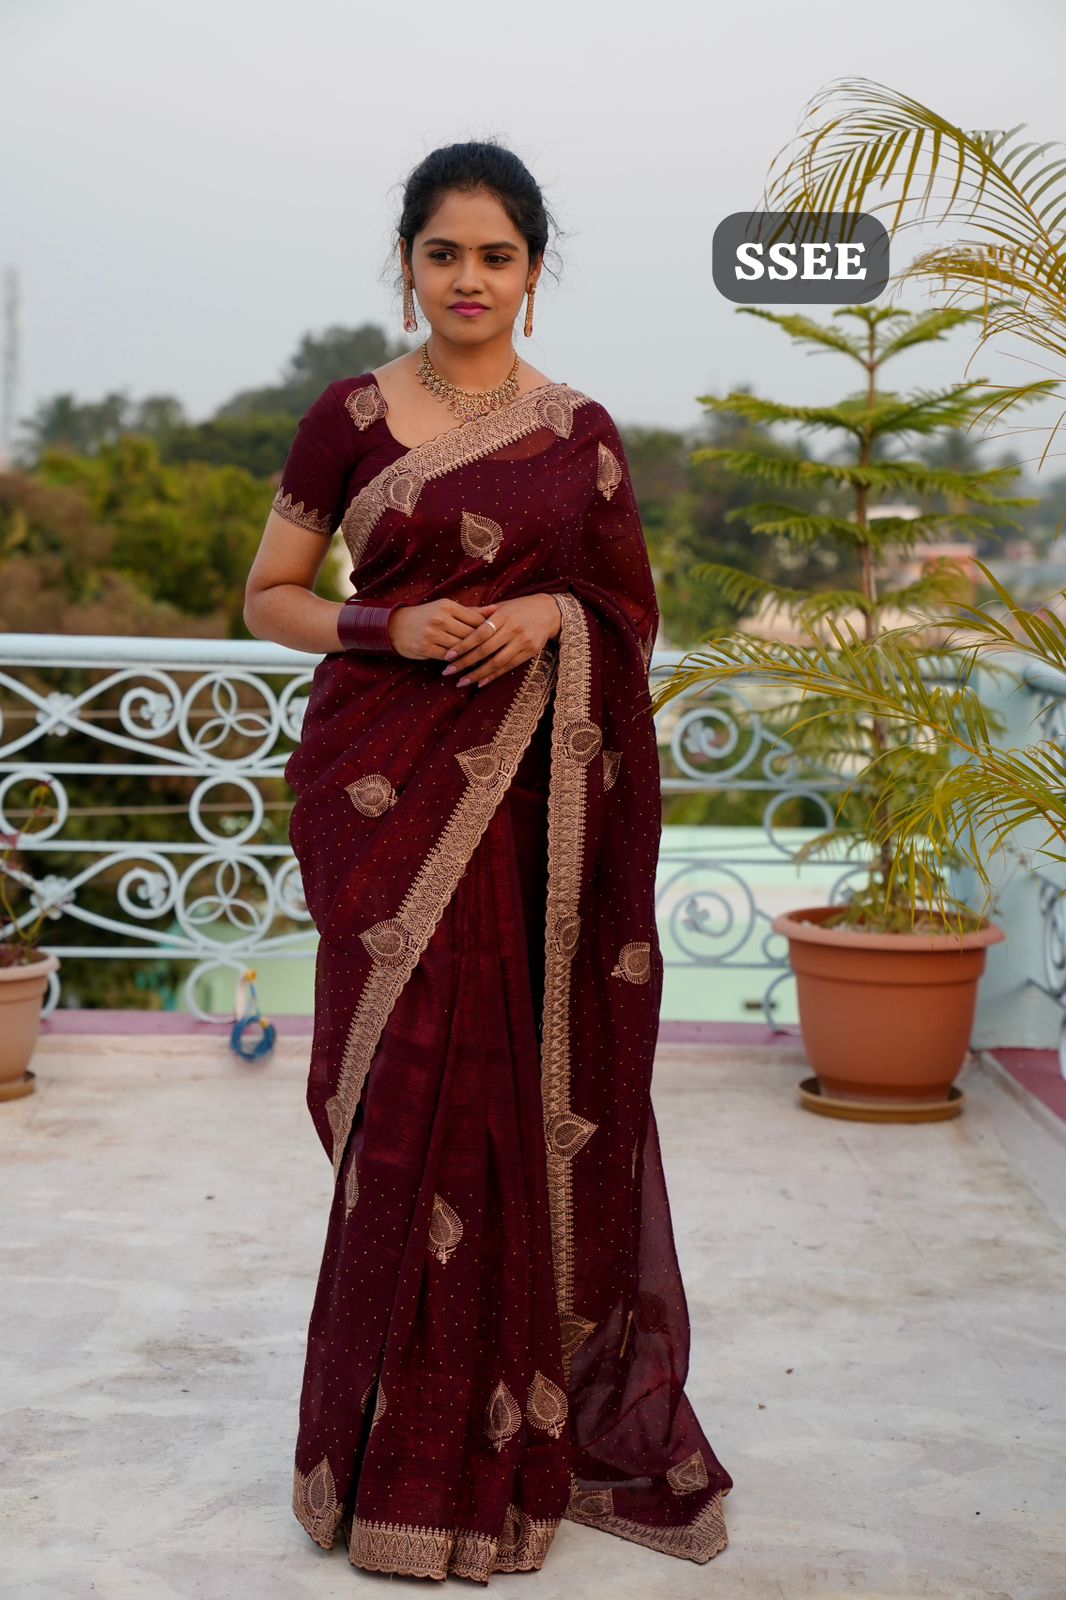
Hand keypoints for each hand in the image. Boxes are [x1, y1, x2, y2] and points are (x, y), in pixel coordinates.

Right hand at [389, 598, 499, 660]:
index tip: (501, 638)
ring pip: (460, 648)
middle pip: (470, 634)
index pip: (475, 619)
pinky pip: (447, 657)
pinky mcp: (426, 648)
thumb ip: (471, 611)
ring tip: (486, 662)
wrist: (396, 626)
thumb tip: (496, 610)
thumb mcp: (446, 608)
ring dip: (473, 656)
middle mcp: (440, 618)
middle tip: (499, 653)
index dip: (489, 630)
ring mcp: (432, 634)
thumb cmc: (427, 615)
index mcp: (447, 606)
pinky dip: (458, 662)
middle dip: (484, 645)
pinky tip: (467, 666)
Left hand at [440, 594, 561, 687]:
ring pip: (496, 662)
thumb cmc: (520, 608)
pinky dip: (493, 676)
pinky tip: (480, 682)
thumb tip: (458, 616)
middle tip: (448, 672)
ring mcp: (523, 642)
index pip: (479, 633)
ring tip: (461, 682)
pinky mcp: (529, 652)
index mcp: (503, 616)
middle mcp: (513, 629)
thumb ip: (481, 613)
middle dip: (465, 663)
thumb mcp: (502, 606)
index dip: (463, 645)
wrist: (550, 612)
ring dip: (477, 674)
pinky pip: (508, 667)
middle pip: (485, 650)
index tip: (448, 656)